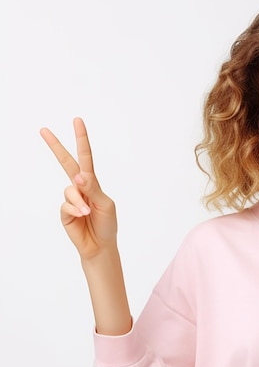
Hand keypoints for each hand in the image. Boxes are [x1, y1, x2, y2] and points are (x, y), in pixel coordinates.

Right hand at [40, 118, 117, 259]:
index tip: (77, 121)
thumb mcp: (105, 204)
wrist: (100, 245)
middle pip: (67, 163)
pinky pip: (66, 205)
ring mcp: (71, 198)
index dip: (81, 139)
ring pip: (70, 190)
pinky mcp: (63, 210)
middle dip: (56, 146)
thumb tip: (78, 175)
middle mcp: (80, 187)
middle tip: (43, 130)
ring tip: (88, 213)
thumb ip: (92, 189)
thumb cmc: (107, 223)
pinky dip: (75, 210)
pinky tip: (81, 217)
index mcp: (92, 182)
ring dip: (80, 201)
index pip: (85, 157)